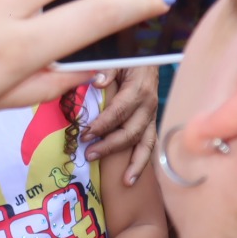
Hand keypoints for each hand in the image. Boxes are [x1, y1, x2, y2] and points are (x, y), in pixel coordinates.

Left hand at [84, 66, 157, 183]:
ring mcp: (152, 116)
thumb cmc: (129, 57)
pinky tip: (134, 177)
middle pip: (130, 132)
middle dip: (110, 146)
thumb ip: (107, 70)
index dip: (102, 125)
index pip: (119, 112)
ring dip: (133, 163)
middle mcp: (149, 106)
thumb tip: (97, 83)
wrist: (149, 56)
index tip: (85, 134)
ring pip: (145, 143)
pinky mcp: (152, 122)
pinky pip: (149, 144)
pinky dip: (143, 161)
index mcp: (138, 90)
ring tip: (123, 181)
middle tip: (89, 154)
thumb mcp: (117, 57)